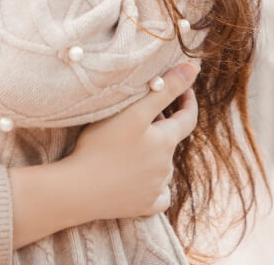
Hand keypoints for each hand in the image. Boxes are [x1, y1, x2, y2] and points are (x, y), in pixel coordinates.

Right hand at [63, 61, 199, 221]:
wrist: (79, 189)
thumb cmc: (102, 146)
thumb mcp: (134, 112)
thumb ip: (165, 89)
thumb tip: (194, 67)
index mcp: (166, 141)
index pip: (188, 118)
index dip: (187, 100)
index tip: (182, 88)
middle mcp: (166, 166)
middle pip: (171, 140)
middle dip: (163, 125)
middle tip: (143, 112)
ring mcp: (156, 188)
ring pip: (163, 165)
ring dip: (155, 152)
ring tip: (131, 142)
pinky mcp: (144, 205)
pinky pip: (158, 194)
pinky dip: (154, 184)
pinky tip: (140, 178)